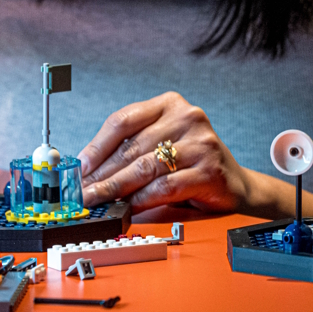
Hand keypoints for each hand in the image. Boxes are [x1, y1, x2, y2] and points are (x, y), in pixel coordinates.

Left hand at [79, 92, 248, 213]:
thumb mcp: (161, 144)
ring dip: (116, 188)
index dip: (96, 146)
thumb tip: (87, 171)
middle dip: (102, 174)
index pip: (123, 120)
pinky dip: (140, 200)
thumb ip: (131, 149)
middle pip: (132, 147)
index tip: (80, 167)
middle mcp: (189, 118)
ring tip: (98, 201)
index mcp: (171, 104)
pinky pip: (164, 187)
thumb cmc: (191, 163)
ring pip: (145, 168)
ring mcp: (202, 143)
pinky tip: (126, 207)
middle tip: (82, 192)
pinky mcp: (209, 170)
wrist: (232, 183)